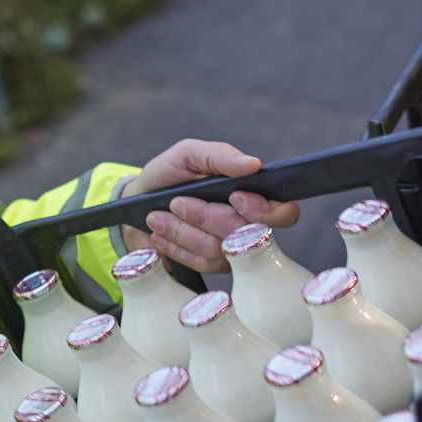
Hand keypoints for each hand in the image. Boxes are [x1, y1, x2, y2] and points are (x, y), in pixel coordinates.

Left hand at [122, 140, 299, 273]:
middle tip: (177, 202)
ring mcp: (233, 249)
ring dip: (185, 231)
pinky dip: (177, 246)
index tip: (234, 196)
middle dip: (210, 218)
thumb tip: (254, 164)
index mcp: (254, 193)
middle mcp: (250, 224)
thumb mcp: (188, 155)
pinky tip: (160, 233)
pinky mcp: (213, 266)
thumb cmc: (169, 174)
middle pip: (251, 235)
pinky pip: (202, 264)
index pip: (284, 212)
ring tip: (157, 215)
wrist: (138, 202)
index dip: (264, 210)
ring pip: (221, 251)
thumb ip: (219, 156)